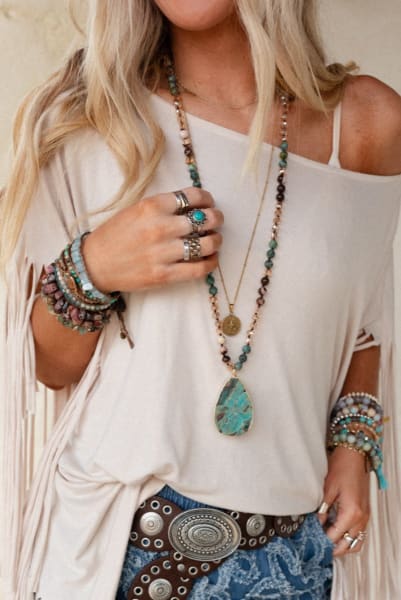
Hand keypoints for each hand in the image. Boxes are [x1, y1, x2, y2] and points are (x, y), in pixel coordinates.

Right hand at [82, 187, 223, 292]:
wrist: (95, 264)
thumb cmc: (115, 235)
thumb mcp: (135, 210)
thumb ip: (163, 206)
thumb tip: (194, 206)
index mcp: (152, 206)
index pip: (192, 196)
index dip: (206, 199)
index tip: (208, 203)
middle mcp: (160, 228)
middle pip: (205, 220)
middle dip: (216, 218)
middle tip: (216, 220)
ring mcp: (163, 253)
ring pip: (207, 244)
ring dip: (216, 240)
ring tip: (215, 239)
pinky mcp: (164, 275)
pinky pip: (199, 269)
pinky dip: (211, 263)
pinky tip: (211, 258)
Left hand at [318, 446, 369, 556]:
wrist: (355, 455)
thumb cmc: (342, 467)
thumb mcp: (327, 488)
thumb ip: (323, 509)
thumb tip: (317, 522)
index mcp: (351, 513)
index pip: (336, 537)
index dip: (323, 540)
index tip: (312, 540)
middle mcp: (361, 518)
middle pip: (348, 544)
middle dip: (334, 548)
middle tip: (319, 545)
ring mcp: (365, 516)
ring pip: (356, 541)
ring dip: (343, 544)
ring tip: (328, 540)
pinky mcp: (365, 512)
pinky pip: (360, 532)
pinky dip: (350, 537)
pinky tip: (337, 531)